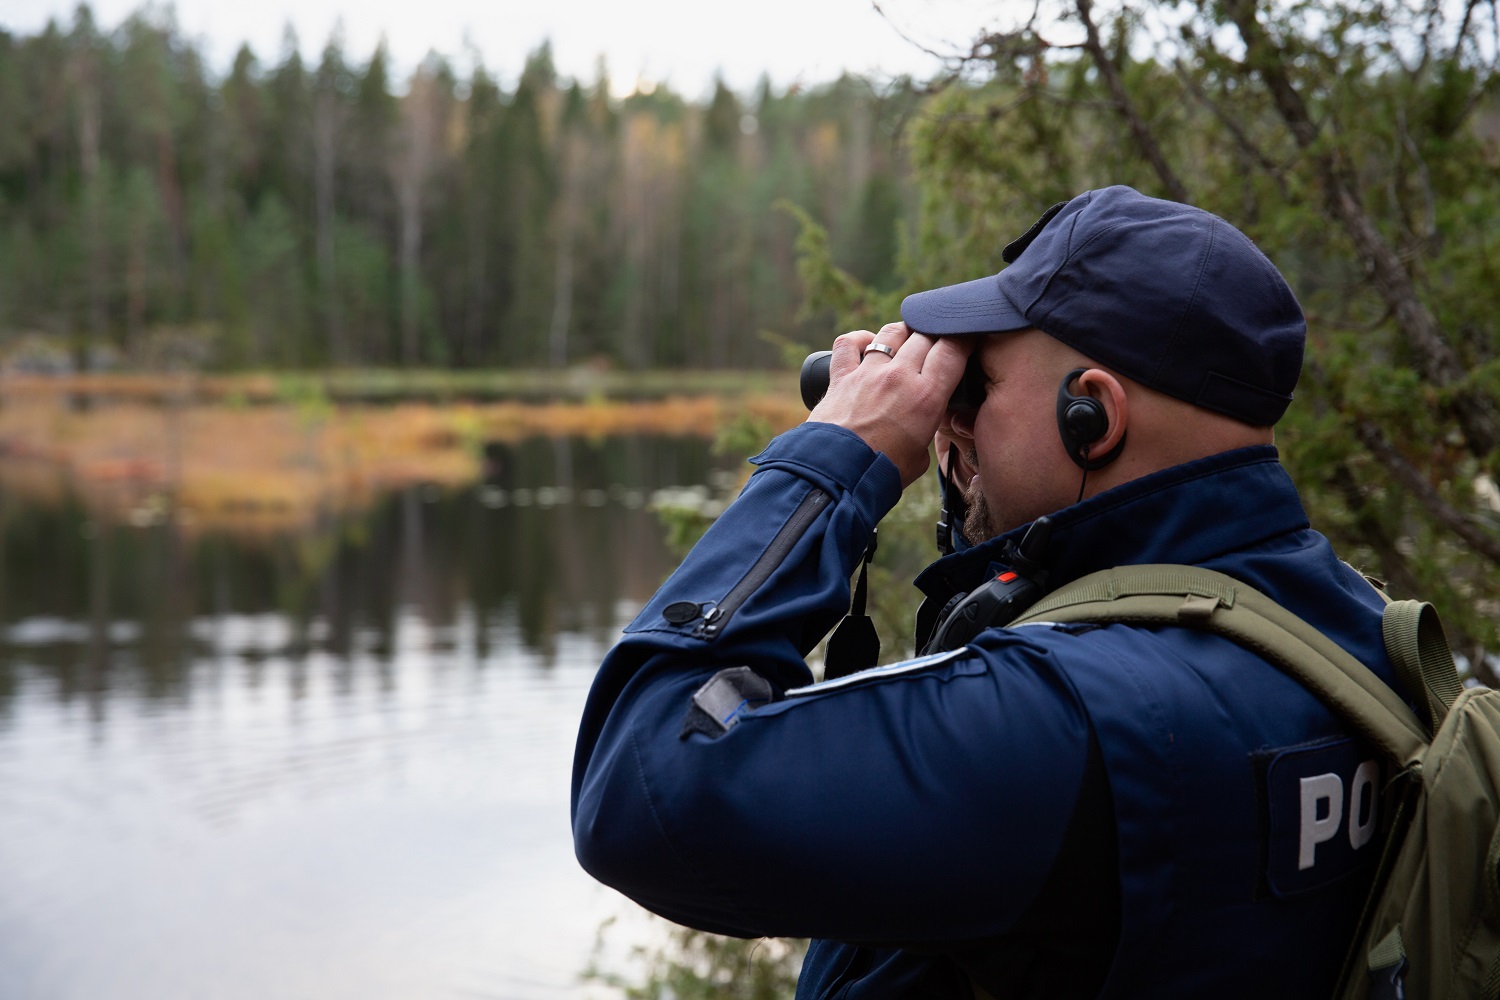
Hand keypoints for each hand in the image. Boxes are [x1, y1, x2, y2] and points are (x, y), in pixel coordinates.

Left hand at [807, 322, 973, 487]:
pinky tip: (866, 343)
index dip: (964, 338)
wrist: (837, 476)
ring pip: (891, 332)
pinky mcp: (841, 377)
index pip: (953, 349)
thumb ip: (926, 432)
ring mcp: (868, 373)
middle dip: (936, 335)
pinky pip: (847, 343)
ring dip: (903, 332)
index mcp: (927, 397)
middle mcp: (899, 377)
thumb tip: (924, 425)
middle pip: (925, 335)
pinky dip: (858, 339)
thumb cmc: (881, 473)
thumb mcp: (921, 456)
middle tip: (938, 344)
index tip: (967, 339)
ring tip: (908, 339)